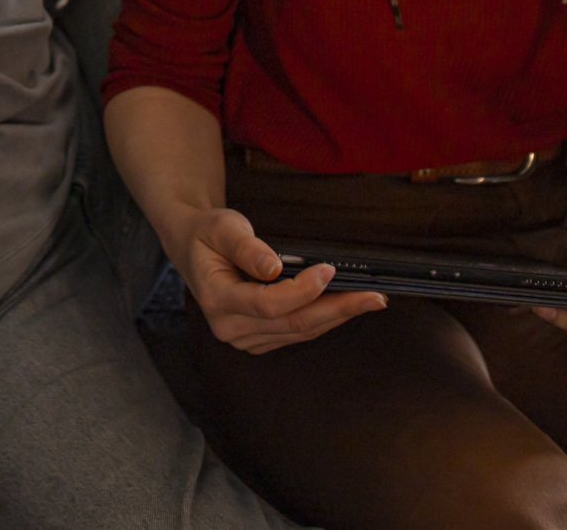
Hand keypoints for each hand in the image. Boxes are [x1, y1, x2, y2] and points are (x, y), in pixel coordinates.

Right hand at [172, 207, 386, 354]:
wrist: (193, 248)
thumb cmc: (209, 234)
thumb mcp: (222, 227)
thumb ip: (247, 247)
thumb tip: (274, 267)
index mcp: (216, 298)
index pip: (267, 303)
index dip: (302, 290)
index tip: (329, 269)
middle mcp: (229, 327)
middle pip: (292, 323)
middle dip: (337, 309)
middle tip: (374, 297)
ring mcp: (244, 338)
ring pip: (300, 332)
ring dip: (337, 317)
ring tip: (369, 300)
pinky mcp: (258, 339)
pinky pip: (297, 333)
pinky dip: (324, 319)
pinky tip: (346, 306)